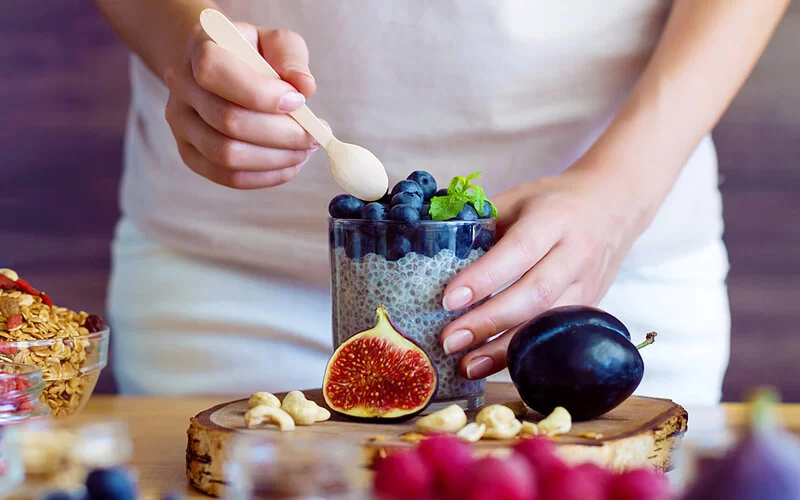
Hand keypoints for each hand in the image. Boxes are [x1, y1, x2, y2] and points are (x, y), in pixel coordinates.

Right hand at [164, 23, 320, 188]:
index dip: (261, 93)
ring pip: (228, 156)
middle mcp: (182, 88)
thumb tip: (305, 87)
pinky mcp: (190, 154)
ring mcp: (181, 125)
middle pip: (229, 122)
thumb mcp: (274, 41)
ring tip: (306, 149)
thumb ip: (290, 58)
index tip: (299, 101)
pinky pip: (229, 177)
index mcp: (200, 48)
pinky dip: (267, 176)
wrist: (217, 67)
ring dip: (277, 158)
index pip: (216, 72)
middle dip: (282, 134)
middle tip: (315, 135)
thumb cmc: (251, 53)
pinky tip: (290, 163)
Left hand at [439, 168, 644, 379]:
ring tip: (467, 365)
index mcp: (554, 219)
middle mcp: (575, 254)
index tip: (447, 300)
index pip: (518, 251)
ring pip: (548, 323)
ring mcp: (588, 285)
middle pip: (534, 294)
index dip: (483, 278)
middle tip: (449, 340)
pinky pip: (557, 336)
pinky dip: (525, 353)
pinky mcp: (592, 308)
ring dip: (505, 349)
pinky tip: (494, 365)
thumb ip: (482, 222)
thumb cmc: (555, 202)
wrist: (615, 206)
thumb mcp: (519, 198)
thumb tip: (431, 249)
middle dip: (489, 321)